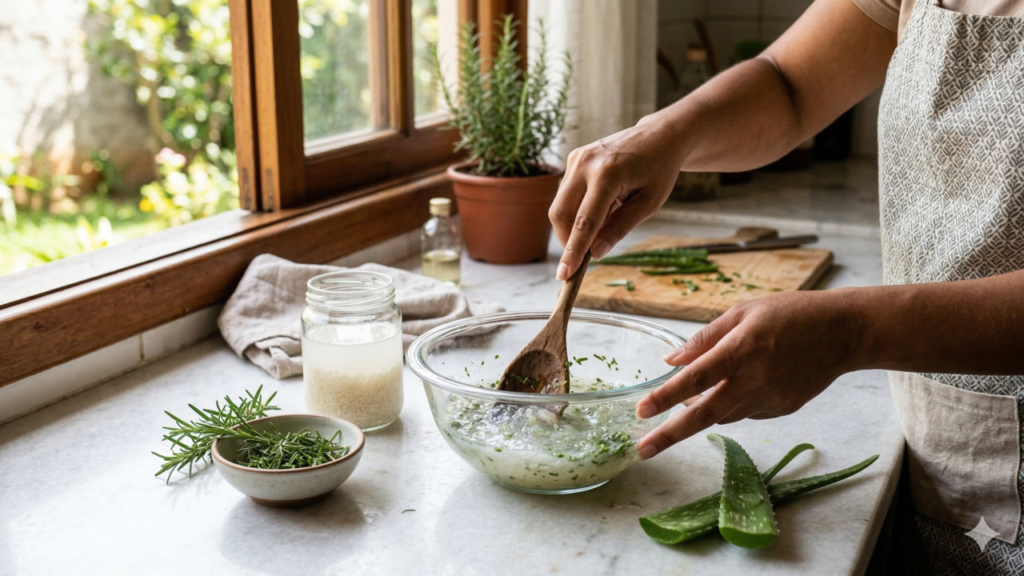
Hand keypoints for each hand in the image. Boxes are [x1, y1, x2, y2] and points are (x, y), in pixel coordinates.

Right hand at [549, 116, 685, 279]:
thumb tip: (595, 254)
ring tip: (605, 221)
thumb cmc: (659, 170)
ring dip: (574, 225)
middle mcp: (585, 163)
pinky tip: (602, 206)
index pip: (584, 221)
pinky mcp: (574, 158)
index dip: (573, 251)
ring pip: (559, 205)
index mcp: (607, 174)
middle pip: (561, 214)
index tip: (564, 275)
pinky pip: (566, 193)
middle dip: (568, 240)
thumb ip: (620, 228)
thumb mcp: (649, 204)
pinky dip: (577, 209)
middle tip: (585, 257)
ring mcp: (576, 158)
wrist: (660, 136)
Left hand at [635, 290, 864, 458]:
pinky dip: (730, 405)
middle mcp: (755, 379)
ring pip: (723, 415)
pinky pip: (745, 413)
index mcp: (742, 349)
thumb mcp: (743, 312)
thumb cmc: (791, 314)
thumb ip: (705, 338)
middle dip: (671, 434)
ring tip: (685, 402)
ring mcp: (770, 398)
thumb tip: (671, 361)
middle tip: (643, 449)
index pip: (695, 378)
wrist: (844, 333)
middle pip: (705, 414)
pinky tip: (734, 387)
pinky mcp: (782, 409)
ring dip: (700, 413)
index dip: (666, 396)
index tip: (641, 410)